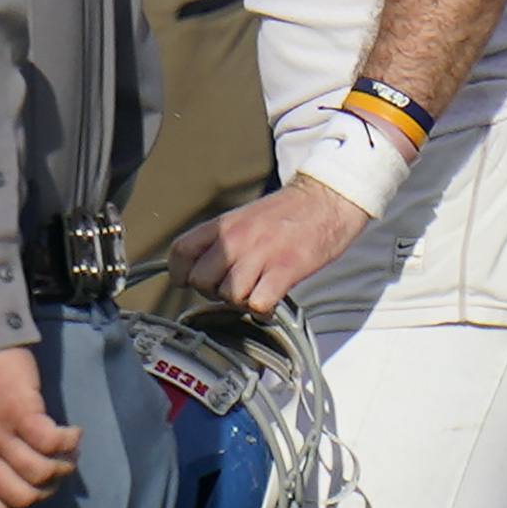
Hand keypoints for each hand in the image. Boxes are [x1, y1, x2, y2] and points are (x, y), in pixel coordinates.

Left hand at [0, 345, 75, 507]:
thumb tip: (8, 480)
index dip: (21, 500)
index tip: (34, 483)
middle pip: (21, 497)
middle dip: (47, 488)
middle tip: (56, 468)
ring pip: (40, 474)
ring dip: (63, 465)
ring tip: (67, 449)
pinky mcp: (19, 412)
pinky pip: (53, 443)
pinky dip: (69, 441)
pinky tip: (71, 431)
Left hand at [168, 178, 372, 316]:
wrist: (327, 199)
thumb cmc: (288, 213)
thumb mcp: (243, 217)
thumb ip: (221, 240)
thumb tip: (200, 268)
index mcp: (223, 225)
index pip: (181, 251)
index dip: (179, 273)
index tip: (186, 282)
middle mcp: (237, 238)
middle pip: (201, 281)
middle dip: (213, 292)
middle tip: (232, 287)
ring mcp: (261, 253)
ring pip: (229, 295)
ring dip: (241, 300)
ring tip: (256, 291)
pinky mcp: (285, 268)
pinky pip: (258, 302)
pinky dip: (262, 309)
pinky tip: (271, 300)